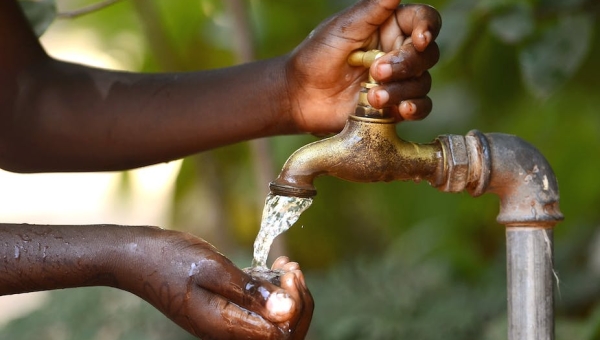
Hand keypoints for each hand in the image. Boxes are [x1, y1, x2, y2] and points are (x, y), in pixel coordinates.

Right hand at [124, 229, 312, 339]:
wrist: (136, 257)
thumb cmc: (170, 259)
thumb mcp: (213, 269)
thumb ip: (250, 292)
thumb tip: (287, 311)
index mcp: (225, 327)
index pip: (280, 336)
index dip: (296, 308)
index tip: (290, 274)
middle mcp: (227, 332)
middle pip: (280, 333)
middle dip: (297, 303)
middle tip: (293, 269)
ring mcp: (225, 322)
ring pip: (271, 321)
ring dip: (286, 295)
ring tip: (286, 265)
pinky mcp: (223, 310)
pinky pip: (256, 310)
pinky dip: (270, 291)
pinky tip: (273, 268)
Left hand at [284, 0, 440, 133]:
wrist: (299, 95)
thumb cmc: (316, 56)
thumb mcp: (342, 28)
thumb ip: (373, 9)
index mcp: (390, 26)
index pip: (423, 20)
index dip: (428, 28)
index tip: (419, 39)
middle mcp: (398, 52)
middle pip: (427, 54)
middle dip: (406, 64)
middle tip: (377, 71)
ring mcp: (398, 80)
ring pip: (422, 82)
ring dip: (402, 89)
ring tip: (374, 97)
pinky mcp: (394, 106)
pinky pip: (420, 107)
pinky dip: (414, 108)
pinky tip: (401, 109)